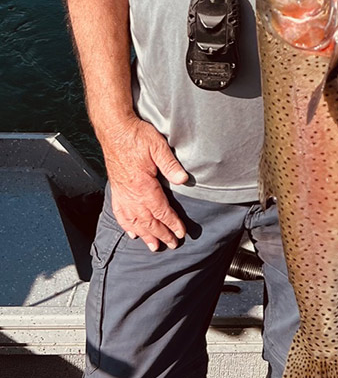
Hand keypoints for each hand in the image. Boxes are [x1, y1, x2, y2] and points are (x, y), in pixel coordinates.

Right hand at [104, 118, 188, 250]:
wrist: (114, 130)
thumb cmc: (136, 136)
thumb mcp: (158, 146)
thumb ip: (170, 164)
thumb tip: (183, 179)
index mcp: (143, 186)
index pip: (160, 211)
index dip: (171, 223)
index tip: (180, 234)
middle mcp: (131, 194)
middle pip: (148, 220)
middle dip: (161, 234)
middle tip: (172, 245)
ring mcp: (122, 193)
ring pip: (134, 221)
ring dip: (145, 235)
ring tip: (153, 247)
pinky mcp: (116, 190)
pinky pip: (120, 213)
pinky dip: (126, 225)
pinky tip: (131, 233)